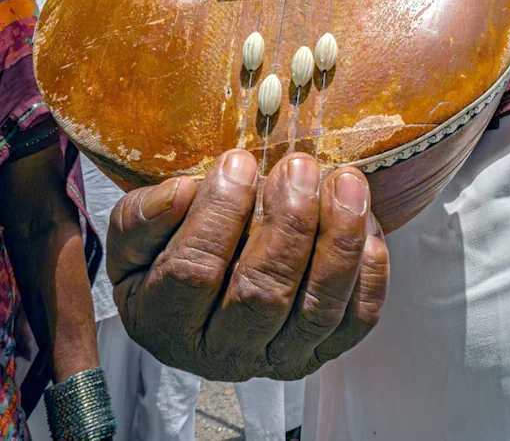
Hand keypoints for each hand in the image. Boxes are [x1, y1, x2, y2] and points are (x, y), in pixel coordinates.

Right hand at [107, 150, 388, 380]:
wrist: (206, 282)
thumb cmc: (168, 250)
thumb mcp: (133, 234)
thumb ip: (143, 215)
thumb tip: (180, 192)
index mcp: (165, 321)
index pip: (191, 272)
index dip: (217, 214)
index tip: (238, 160)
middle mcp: (224, 352)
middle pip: (262, 295)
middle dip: (287, 224)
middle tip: (299, 165)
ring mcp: (279, 356)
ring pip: (316, 309)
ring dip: (338, 241)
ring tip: (345, 182)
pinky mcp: (324, 347)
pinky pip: (357, 318)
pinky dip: (369, 271)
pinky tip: (366, 222)